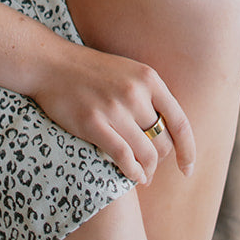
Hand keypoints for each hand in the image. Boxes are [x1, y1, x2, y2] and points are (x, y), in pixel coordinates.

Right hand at [32, 43, 194, 185]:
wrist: (51, 63)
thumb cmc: (91, 71)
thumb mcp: (128, 72)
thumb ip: (148, 96)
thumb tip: (168, 130)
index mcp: (148, 79)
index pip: (179, 121)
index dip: (187, 150)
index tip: (187, 169)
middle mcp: (135, 93)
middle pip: (162, 141)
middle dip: (160, 160)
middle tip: (151, 168)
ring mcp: (114, 108)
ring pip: (146, 153)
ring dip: (147, 171)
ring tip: (143, 177)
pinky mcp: (93, 123)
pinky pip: (123, 157)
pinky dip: (132, 172)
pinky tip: (133, 177)